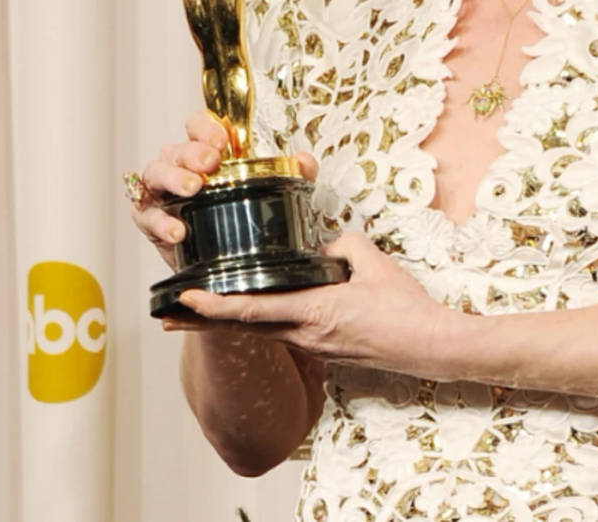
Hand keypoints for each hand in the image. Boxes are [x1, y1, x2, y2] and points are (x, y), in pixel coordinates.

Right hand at [129, 112, 305, 268]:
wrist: (222, 259)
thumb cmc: (240, 215)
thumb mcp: (272, 193)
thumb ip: (293, 175)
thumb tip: (304, 162)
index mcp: (205, 152)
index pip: (198, 125)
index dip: (206, 128)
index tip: (223, 142)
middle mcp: (179, 166)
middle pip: (178, 147)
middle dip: (193, 152)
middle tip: (210, 163)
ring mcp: (161, 191)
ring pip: (156, 172)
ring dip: (174, 177)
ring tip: (193, 188)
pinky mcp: (150, 220)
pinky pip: (145, 214)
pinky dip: (159, 221)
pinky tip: (178, 231)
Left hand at [169, 233, 460, 381]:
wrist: (429, 345)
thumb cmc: (404, 306)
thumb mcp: (371, 261)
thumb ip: (341, 245)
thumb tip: (324, 247)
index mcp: (314, 312)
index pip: (251, 309)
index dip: (213, 306)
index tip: (184, 299)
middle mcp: (306, 335)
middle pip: (244, 328)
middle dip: (203, 323)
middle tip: (167, 317)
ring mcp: (315, 347)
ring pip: (262, 332)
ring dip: (230, 324)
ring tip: (198, 318)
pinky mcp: (326, 352)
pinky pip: (284, 335)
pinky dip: (261, 325)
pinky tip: (255, 316)